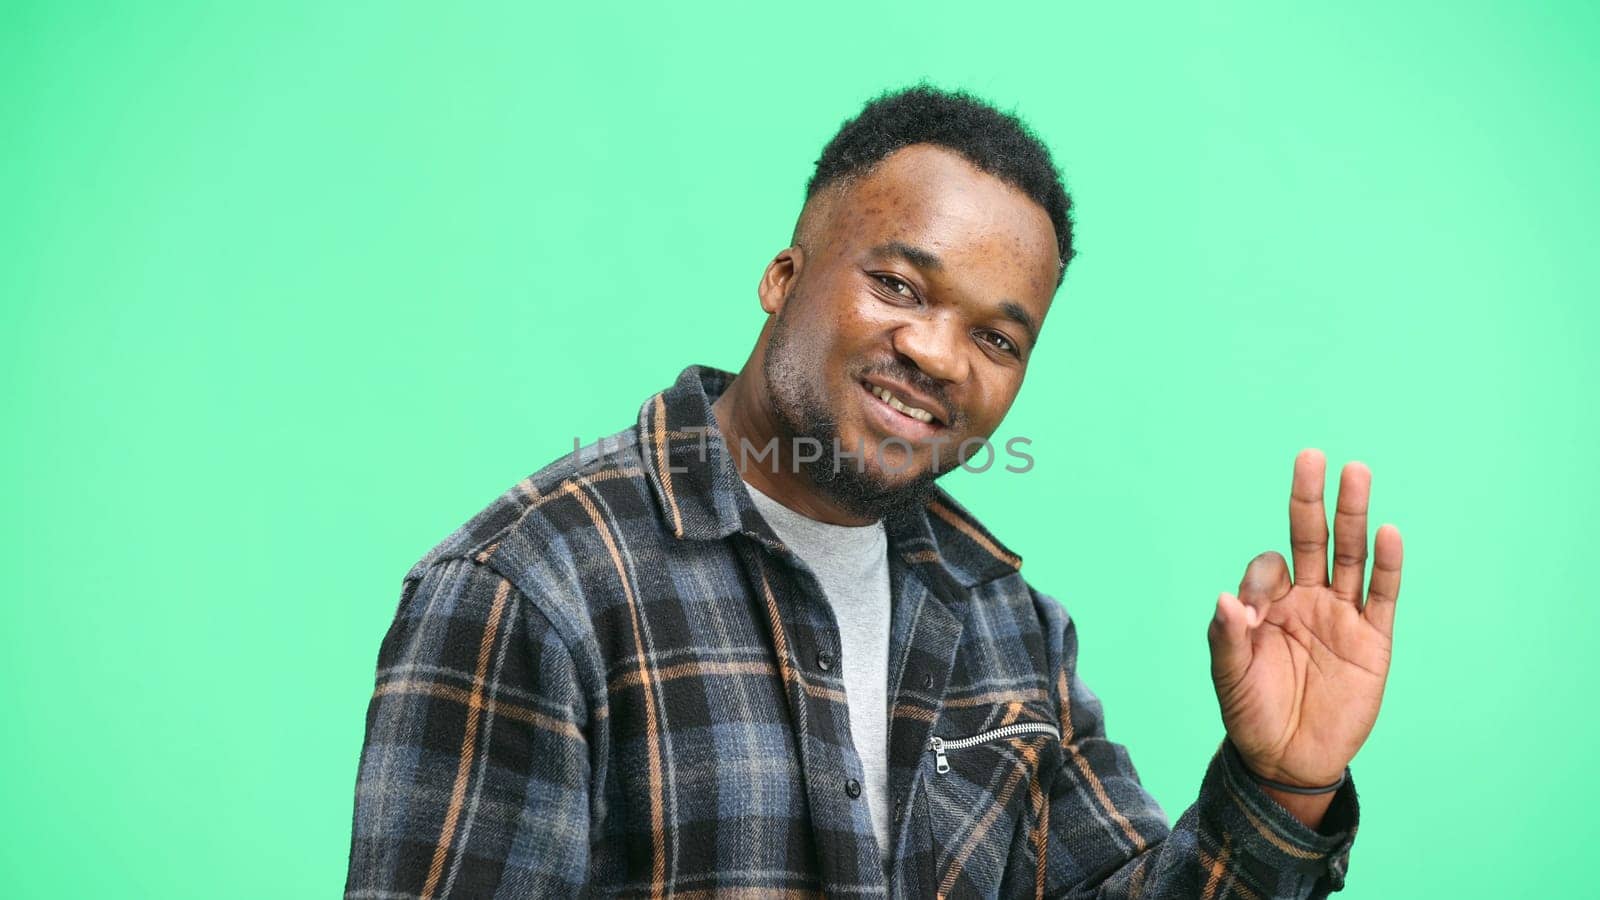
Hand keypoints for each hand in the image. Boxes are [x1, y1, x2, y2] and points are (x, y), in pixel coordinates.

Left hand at [1208, 449, 1403, 787]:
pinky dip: (1386, 565)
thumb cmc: (1251, 713)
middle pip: (1312, 538)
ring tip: (1357, 472)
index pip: (1268, 567)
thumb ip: (1226, 637)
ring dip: (1354, 515)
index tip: (1252, 614)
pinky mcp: (1372, 641)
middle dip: (1311, 499)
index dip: (1260, 580)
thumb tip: (1227, 599)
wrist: (1287, 760)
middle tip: (1312, 456)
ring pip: (1350, 556)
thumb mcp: (1228, 677)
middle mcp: (1307, 601)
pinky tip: (1387, 532)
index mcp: (1269, 604)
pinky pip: (1382, 597)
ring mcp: (1341, 617)